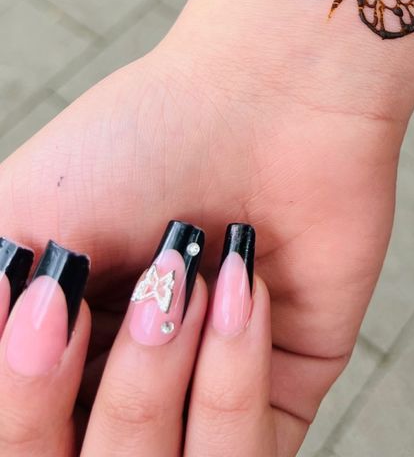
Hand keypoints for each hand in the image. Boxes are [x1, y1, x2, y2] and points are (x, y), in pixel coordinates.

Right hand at [0, 41, 403, 453]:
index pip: (22, 443)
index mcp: (57, 360)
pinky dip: (234, 377)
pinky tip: (242, 285)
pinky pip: (249, 456)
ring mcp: (204, 401)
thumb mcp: (22, 221)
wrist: (264, 95)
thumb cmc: (141, 140)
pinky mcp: (282, 395)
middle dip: (115, 385)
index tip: (55, 302)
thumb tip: (2, 344)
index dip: (26, 399)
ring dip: (166, 380)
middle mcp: (123, 391)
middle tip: (149, 281)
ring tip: (192, 276)